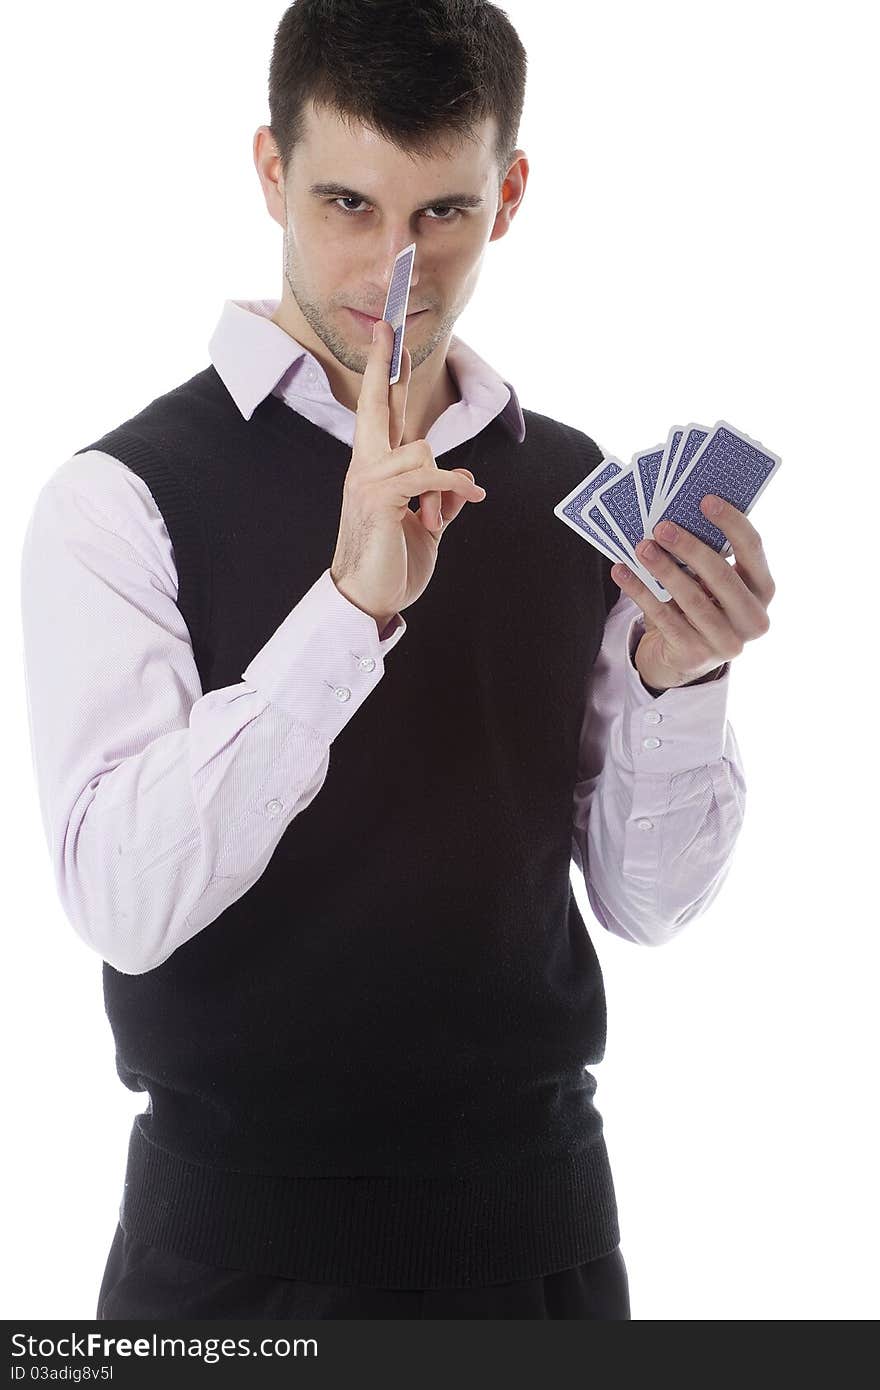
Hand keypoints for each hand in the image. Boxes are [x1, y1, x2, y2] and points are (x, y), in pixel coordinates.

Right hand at [330, 318, 486, 627]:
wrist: (368, 598)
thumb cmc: (392, 562)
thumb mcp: (426, 523)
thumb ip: (442, 497)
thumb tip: (465, 484)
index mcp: (376, 466)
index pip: (382, 409)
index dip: (386, 371)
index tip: (388, 334)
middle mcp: (366, 465)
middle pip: (376, 401)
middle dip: (383, 362)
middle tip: (388, 322)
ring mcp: (368, 478)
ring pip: (422, 448)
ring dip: (444, 484)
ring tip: (432, 519)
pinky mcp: (379, 497)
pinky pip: (431, 475)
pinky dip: (455, 490)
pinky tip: (470, 501)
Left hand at [611, 495, 775, 691]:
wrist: (682, 656)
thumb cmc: (701, 603)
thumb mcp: (711, 582)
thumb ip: (708, 554)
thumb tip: (677, 513)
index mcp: (763, 590)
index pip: (753, 549)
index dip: (731, 522)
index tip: (705, 500)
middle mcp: (753, 619)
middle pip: (721, 576)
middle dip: (690, 548)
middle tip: (662, 527)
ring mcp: (726, 642)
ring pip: (692, 599)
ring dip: (663, 569)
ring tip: (641, 548)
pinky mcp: (696, 656)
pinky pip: (664, 618)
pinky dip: (641, 592)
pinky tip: (623, 573)